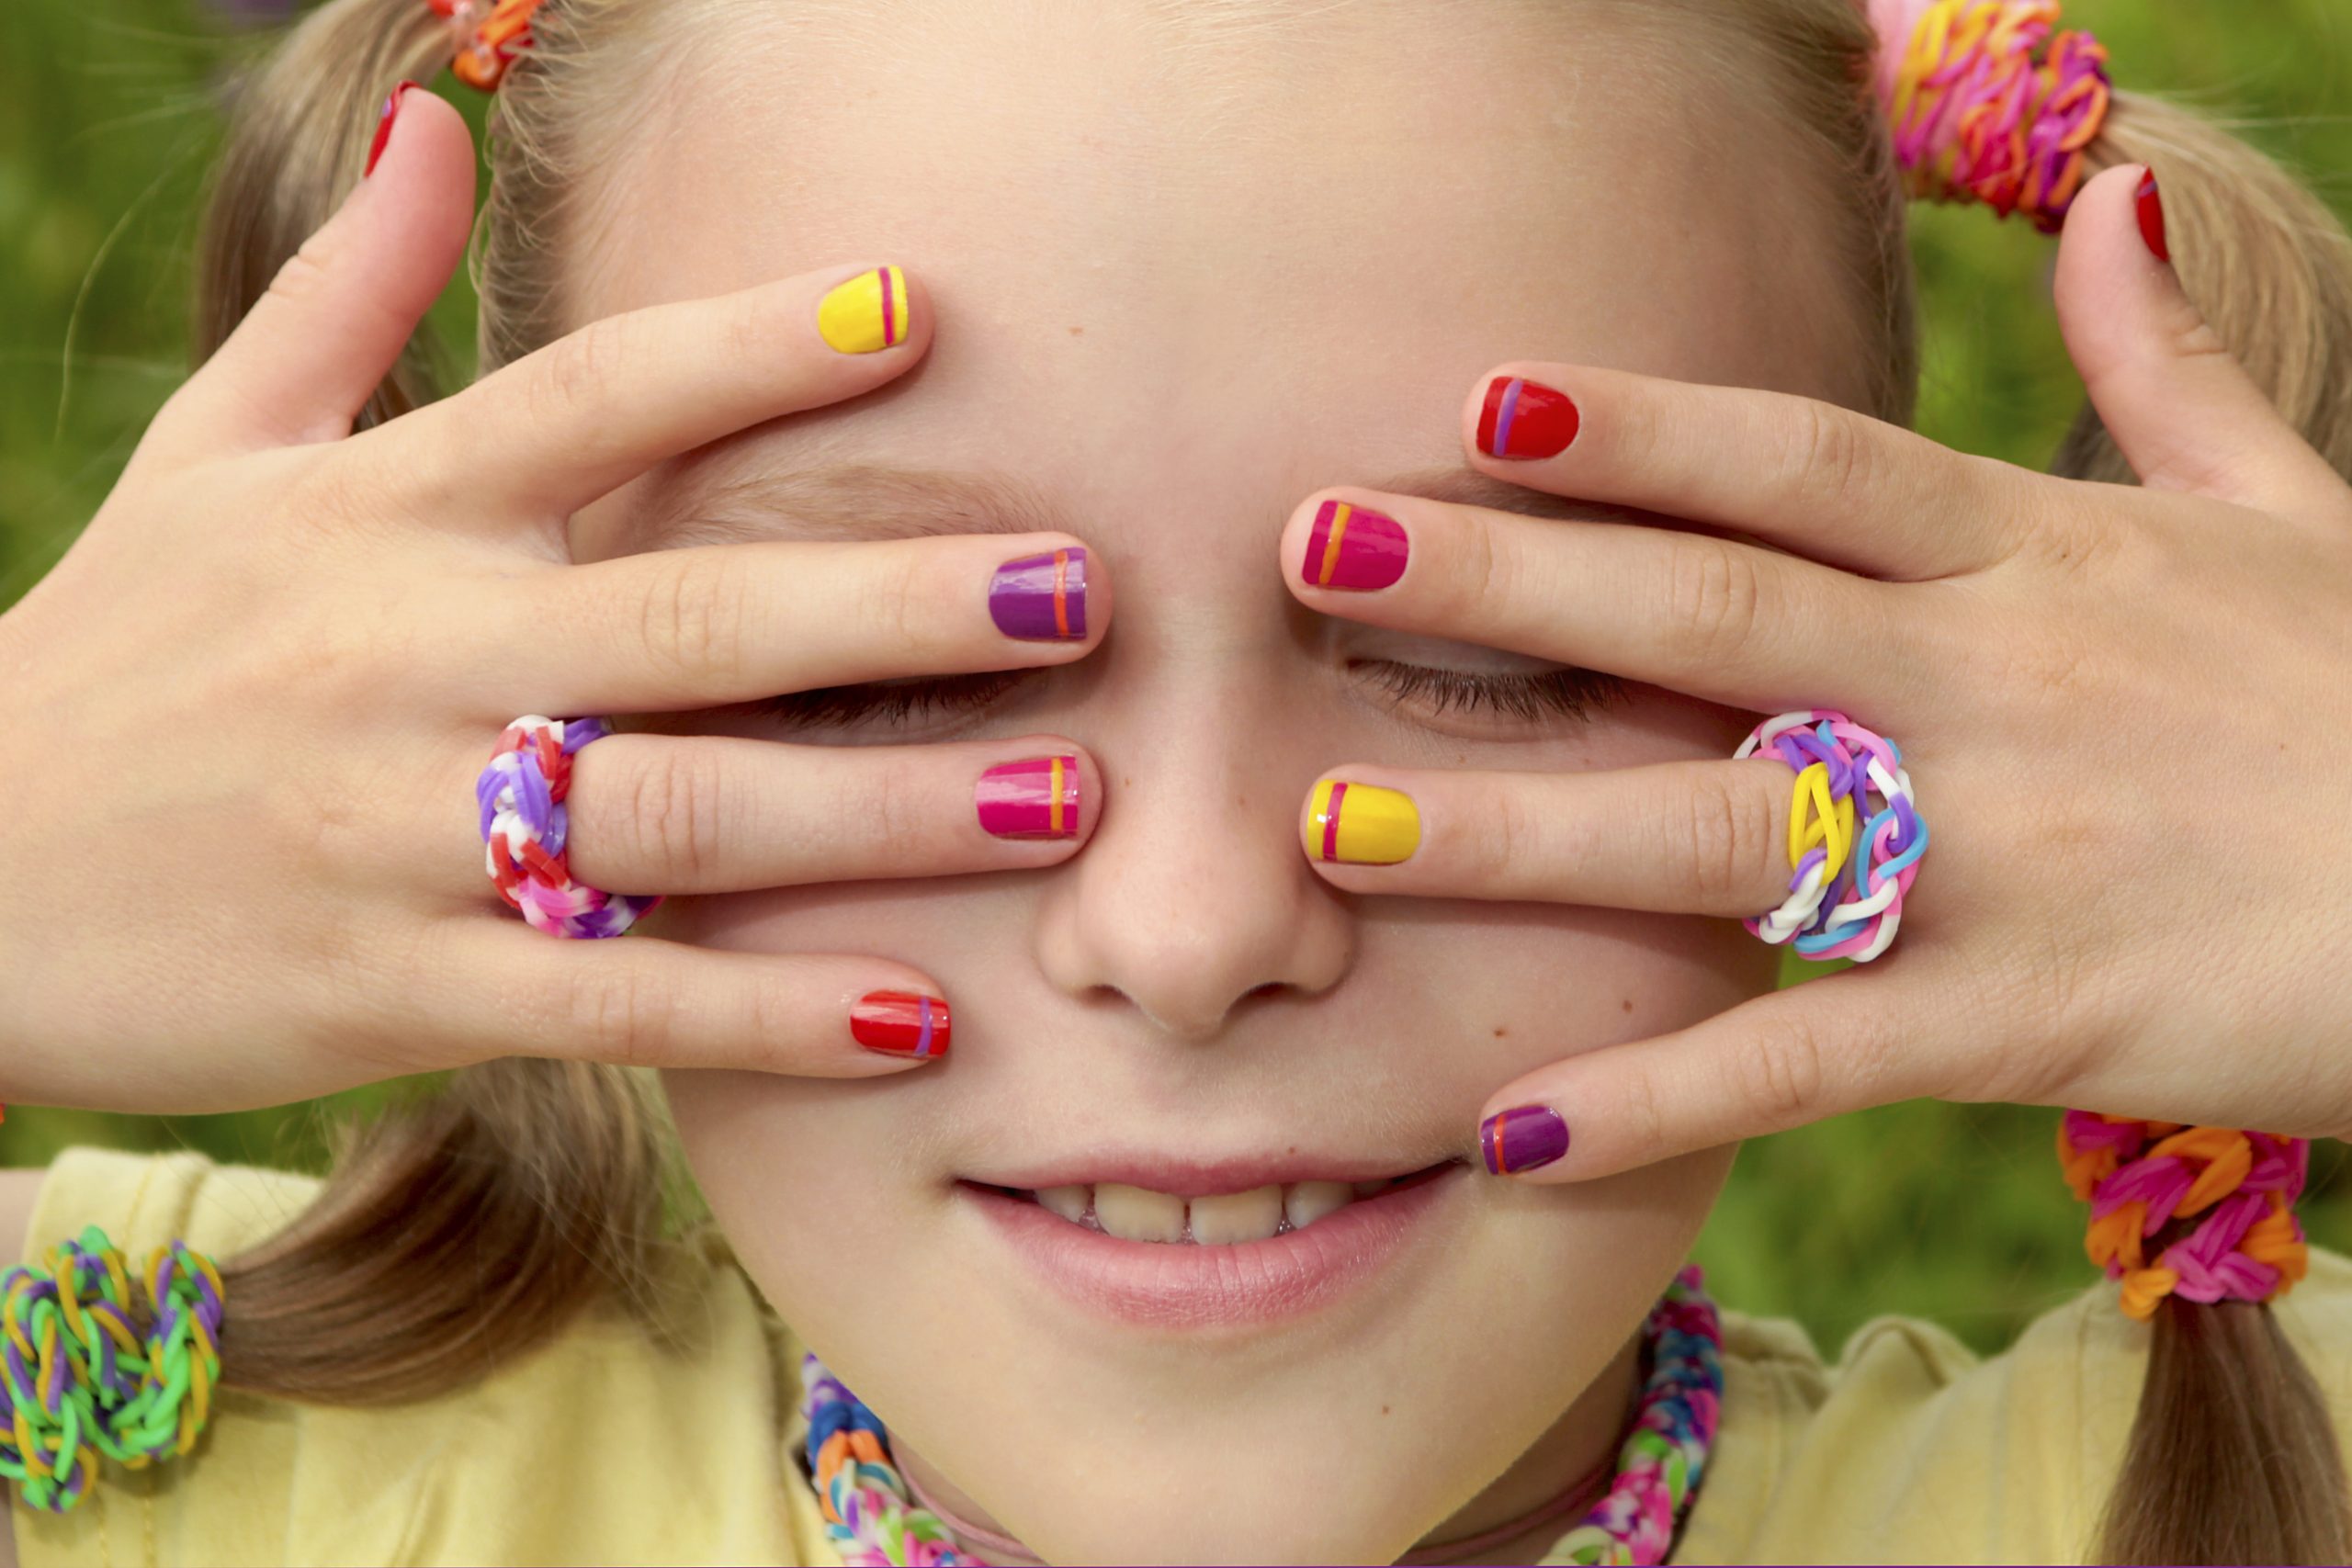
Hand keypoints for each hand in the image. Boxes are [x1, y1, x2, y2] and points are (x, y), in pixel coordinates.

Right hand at [0, 90, 1105, 1114]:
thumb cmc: (119, 653)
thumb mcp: (213, 455)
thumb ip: (342, 293)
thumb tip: (433, 117)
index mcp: (382, 516)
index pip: (589, 400)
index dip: (753, 348)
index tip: (922, 310)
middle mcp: (406, 662)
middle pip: (685, 615)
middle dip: (895, 602)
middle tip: (1086, 588)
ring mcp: (402, 836)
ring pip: (678, 819)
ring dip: (880, 813)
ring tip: (1061, 799)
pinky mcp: (396, 992)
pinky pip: (613, 1006)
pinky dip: (766, 1016)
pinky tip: (920, 1013)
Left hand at [1281, 162, 2351, 1181]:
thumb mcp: (2290, 506)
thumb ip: (2171, 368)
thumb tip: (2118, 208)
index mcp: (2035, 558)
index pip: (1802, 466)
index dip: (1641, 427)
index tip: (1476, 399)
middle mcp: (1991, 688)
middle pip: (1711, 615)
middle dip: (1505, 583)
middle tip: (1306, 551)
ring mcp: (2002, 857)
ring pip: (1723, 830)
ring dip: (1518, 831)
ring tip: (1331, 829)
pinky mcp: (2028, 1021)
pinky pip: (1807, 1058)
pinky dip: (1654, 1093)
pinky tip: (1507, 1129)